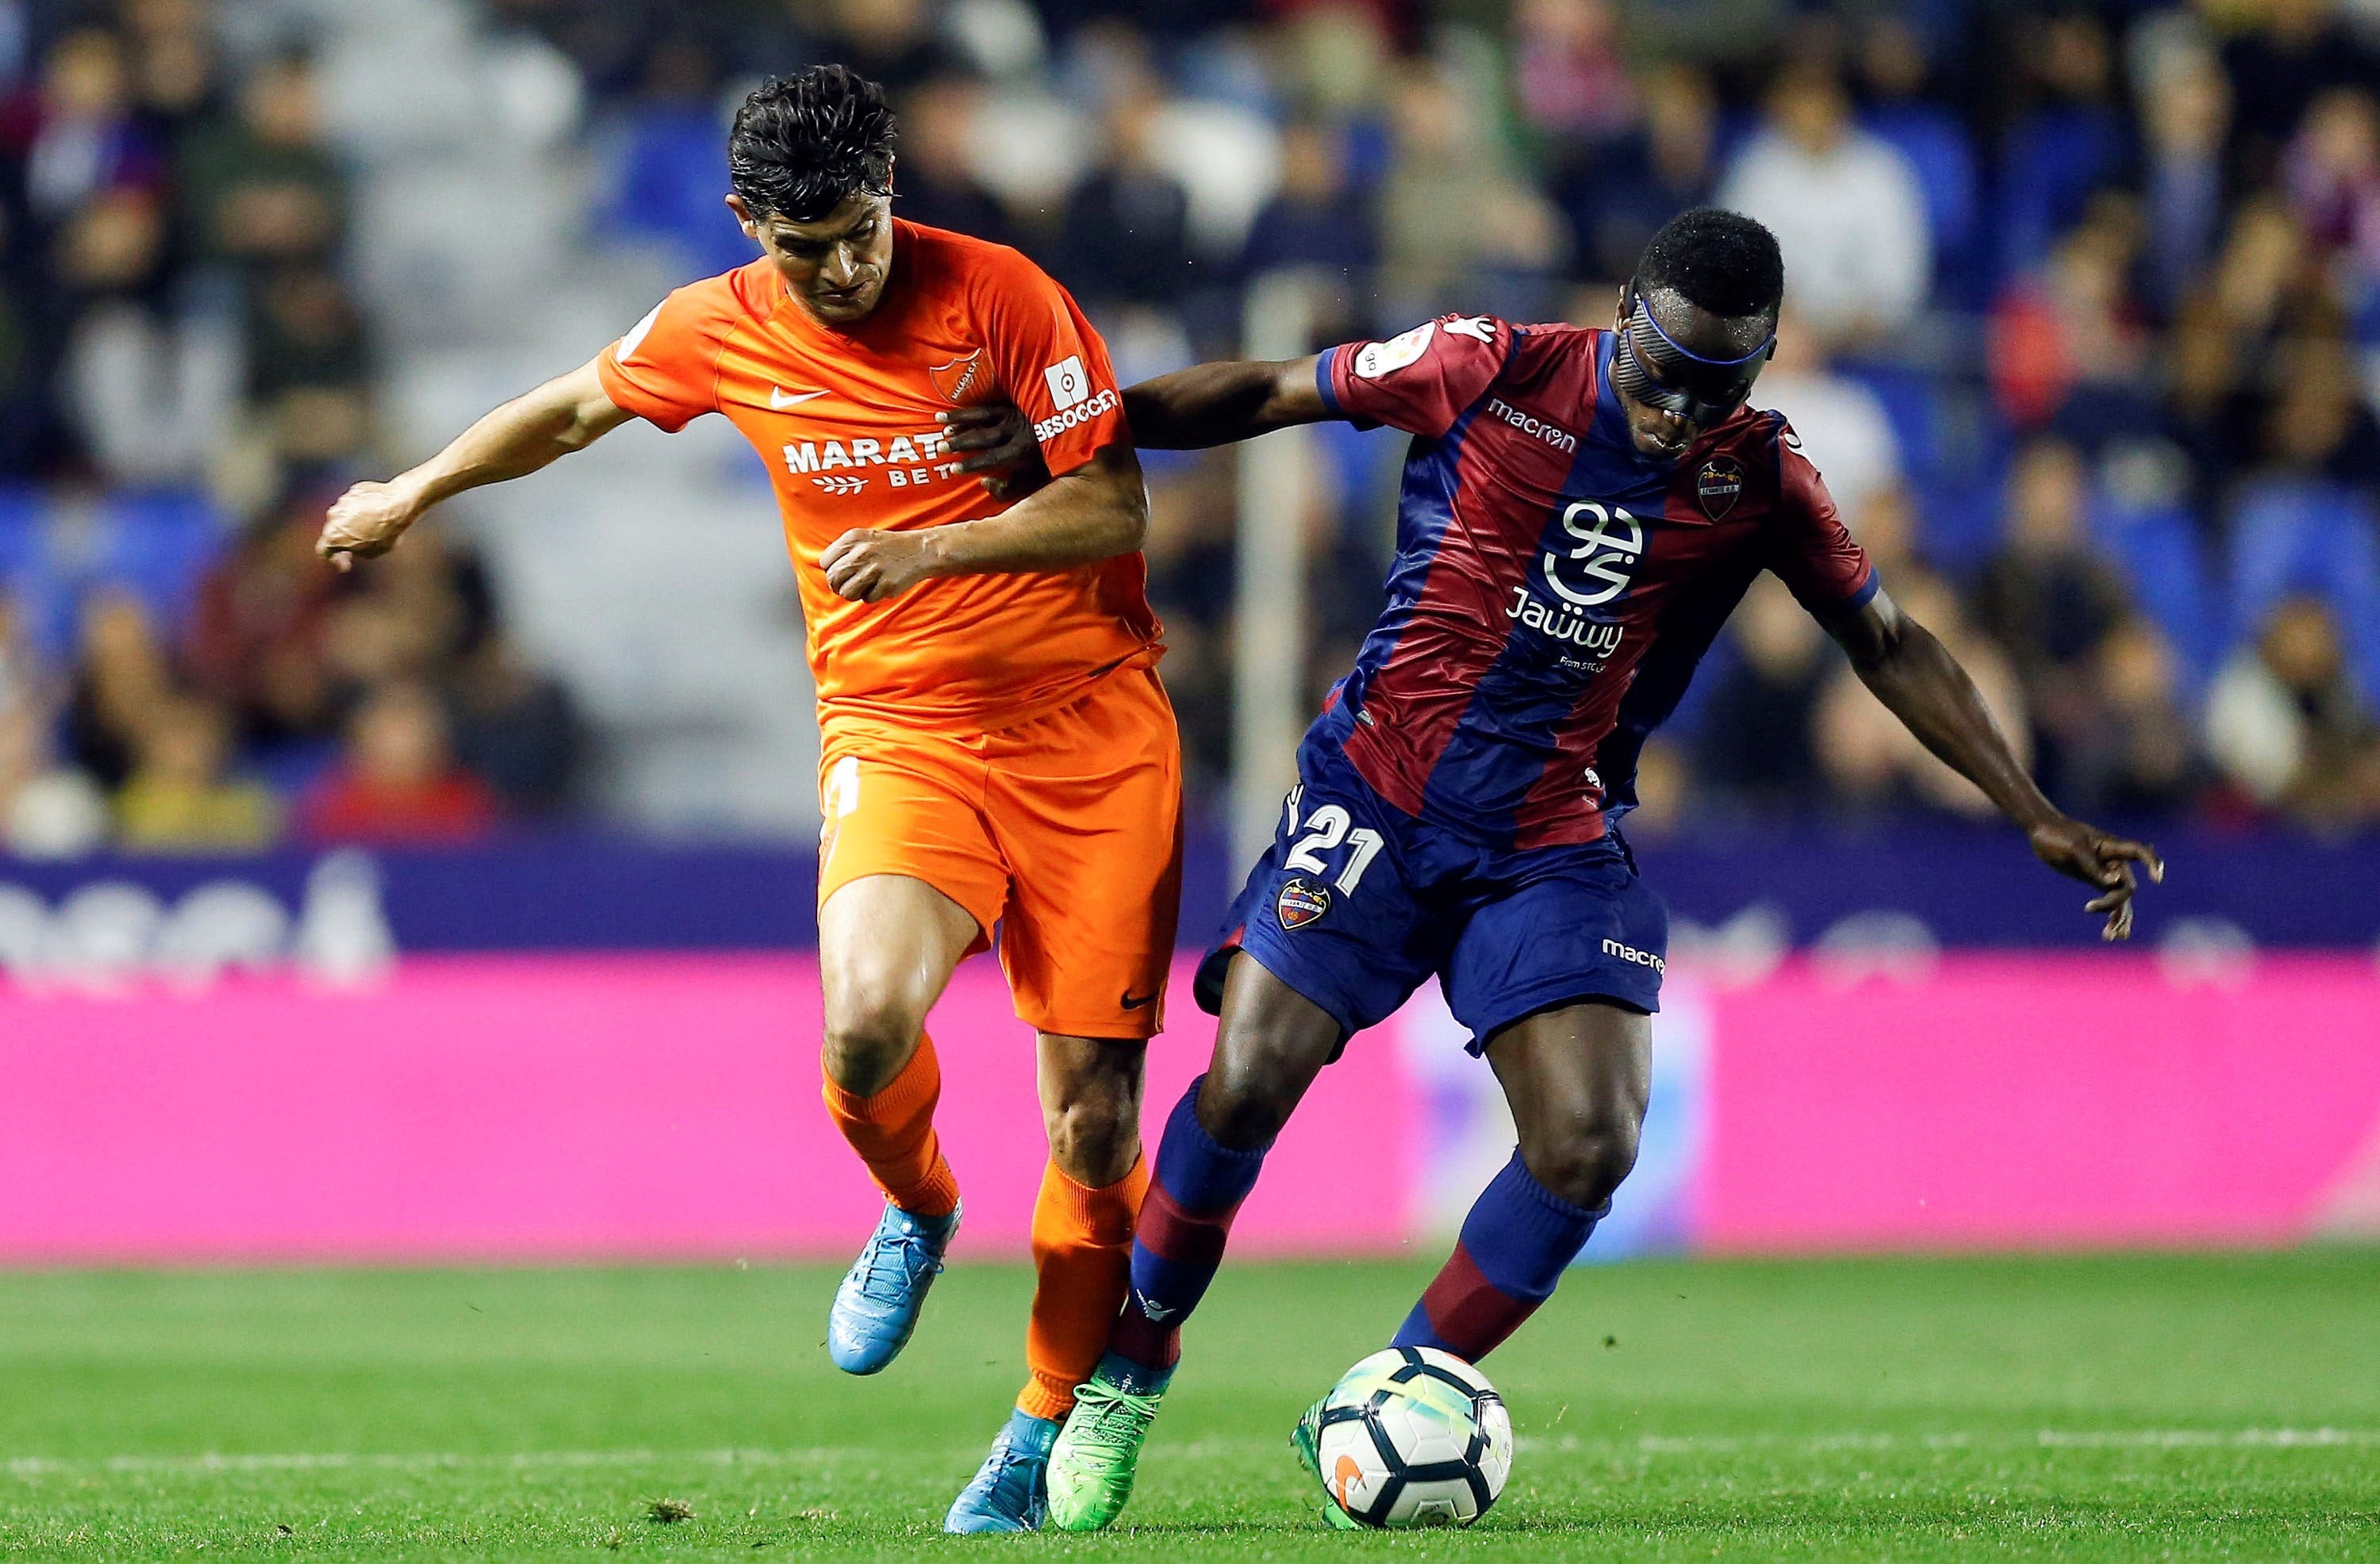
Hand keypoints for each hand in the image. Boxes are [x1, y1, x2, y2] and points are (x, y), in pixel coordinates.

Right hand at [316, 479, 422, 572]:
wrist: (398, 503)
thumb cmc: (386, 531)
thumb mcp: (372, 553)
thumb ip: (357, 551)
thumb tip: (355, 548)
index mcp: (333, 535)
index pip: (324, 550)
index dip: (333, 559)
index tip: (345, 564)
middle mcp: (333, 517)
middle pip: (333, 532)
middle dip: (343, 541)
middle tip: (357, 547)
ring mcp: (342, 502)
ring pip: (343, 517)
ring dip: (351, 524)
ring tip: (370, 530)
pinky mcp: (353, 492)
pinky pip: (353, 505)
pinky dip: (359, 511)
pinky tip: (374, 516)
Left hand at [820, 527, 944, 602]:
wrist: (920, 550)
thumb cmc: (889, 547)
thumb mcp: (864, 538)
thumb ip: (844, 550)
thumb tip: (827, 571)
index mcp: (853, 538)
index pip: (825, 562)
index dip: (832, 570)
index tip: (842, 572)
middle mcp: (862, 552)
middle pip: (833, 579)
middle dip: (838, 586)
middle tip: (850, 584)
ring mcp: (874, 569)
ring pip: (846, 593)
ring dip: (853, 594)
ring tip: (864, 587)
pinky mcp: (886, 584)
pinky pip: (867, 599)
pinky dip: (872, 596)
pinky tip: (880, 586)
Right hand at [939, 404, 1047, 500]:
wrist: (1068, 432)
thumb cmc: (1045, 463)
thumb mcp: (1031, 482)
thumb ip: (1007, 490)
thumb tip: (983, 483)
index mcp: (1021, 453)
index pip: (991, 459)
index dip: (971, 464)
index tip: (953, 469)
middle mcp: (1015, 432)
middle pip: (983, 437)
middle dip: (960, 442)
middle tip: (940, 447)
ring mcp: (1012, 416)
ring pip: (981, 416)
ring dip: (959, 419)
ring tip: (940, 422)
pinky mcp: (1010, 404)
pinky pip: (986, 405)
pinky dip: (968, 409)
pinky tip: (954, 412)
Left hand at [2027, 816, 2163, 940]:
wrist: (2042, 832)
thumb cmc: (2058, 835)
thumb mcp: (2074, 850)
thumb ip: (2094, 867)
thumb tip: (2114, 883)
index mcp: (2112, 847)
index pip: (2140, 852)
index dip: (2153, 863)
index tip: (2156, 879)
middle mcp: (2115, 861)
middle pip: (2126, 888)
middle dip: (2114, 904)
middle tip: (2088, 908)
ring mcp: (2108, 872)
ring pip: (2122, 900)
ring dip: (2118, 918)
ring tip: (2110, 937)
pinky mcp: (2098, 881)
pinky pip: (2112, 900)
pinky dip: (2111, 916)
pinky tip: (2110, 934)